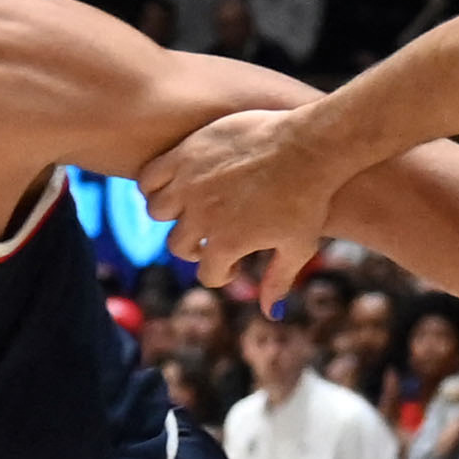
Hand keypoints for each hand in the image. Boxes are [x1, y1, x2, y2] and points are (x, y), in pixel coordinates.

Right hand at [139, 105, 346, 303]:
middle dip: (196, 246)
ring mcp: (190, 182)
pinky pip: (149, 177)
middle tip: (213, 236)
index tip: (236, 263)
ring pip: (157, 210)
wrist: (309, 145)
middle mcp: (201, 216)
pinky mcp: (185, 153)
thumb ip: (279, 280)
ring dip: (172, 215)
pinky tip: (173, 185)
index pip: (207, 274)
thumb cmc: (309, 198)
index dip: (223, 273)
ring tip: (190, 209)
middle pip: (178, 245)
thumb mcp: (298, 246)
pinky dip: (153, 186)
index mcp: (227, 244)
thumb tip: (270, 313)